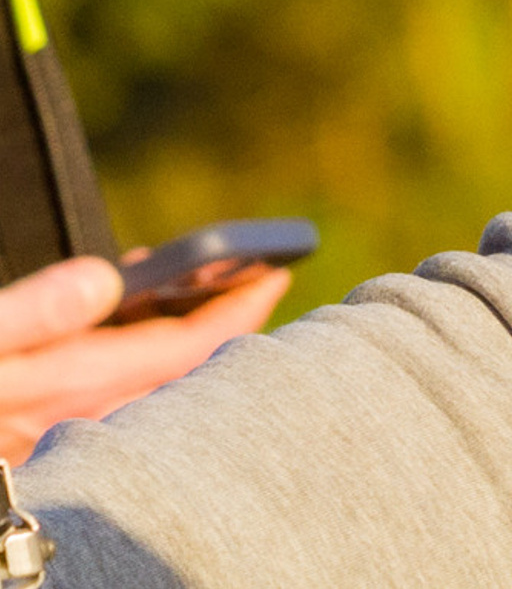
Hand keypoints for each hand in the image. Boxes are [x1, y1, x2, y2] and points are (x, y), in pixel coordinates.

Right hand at [0, 255, 289, 462]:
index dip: (239, 308)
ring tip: (196, 287)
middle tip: (256, 276)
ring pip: (155, 385)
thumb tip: (104, 280)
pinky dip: (143, 354)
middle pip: (182, 369)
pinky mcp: (46, 438)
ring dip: (185, 338)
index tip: (279, 272)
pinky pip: (122, 396)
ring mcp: (67, 430)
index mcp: (75, 386)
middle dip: (225, 322)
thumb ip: (35, 312)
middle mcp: (82, 416)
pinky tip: (125, 324)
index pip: (188, 348)